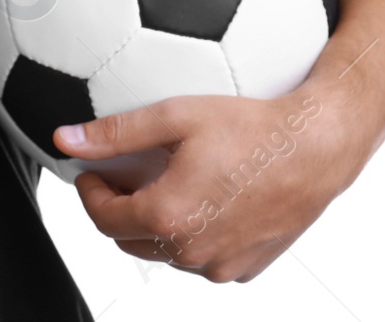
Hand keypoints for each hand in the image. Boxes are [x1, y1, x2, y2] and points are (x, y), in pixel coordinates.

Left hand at [51, 90, 362, 282]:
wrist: (316, 146)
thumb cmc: (252, 127)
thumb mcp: (174, 116)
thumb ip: (115, 133)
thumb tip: (68, 139)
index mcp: (167, 217)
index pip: (103, 219)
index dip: (90, 194)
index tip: (92, 173)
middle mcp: (192, 251)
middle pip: (131, 240)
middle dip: (119, 210)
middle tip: (123, 178)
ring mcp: (222, 264)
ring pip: (167, 252)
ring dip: (157, 225)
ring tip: (165, 185)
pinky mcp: (248, 267)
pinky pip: (205, 258)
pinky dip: (195, 236)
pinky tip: (205, 200)